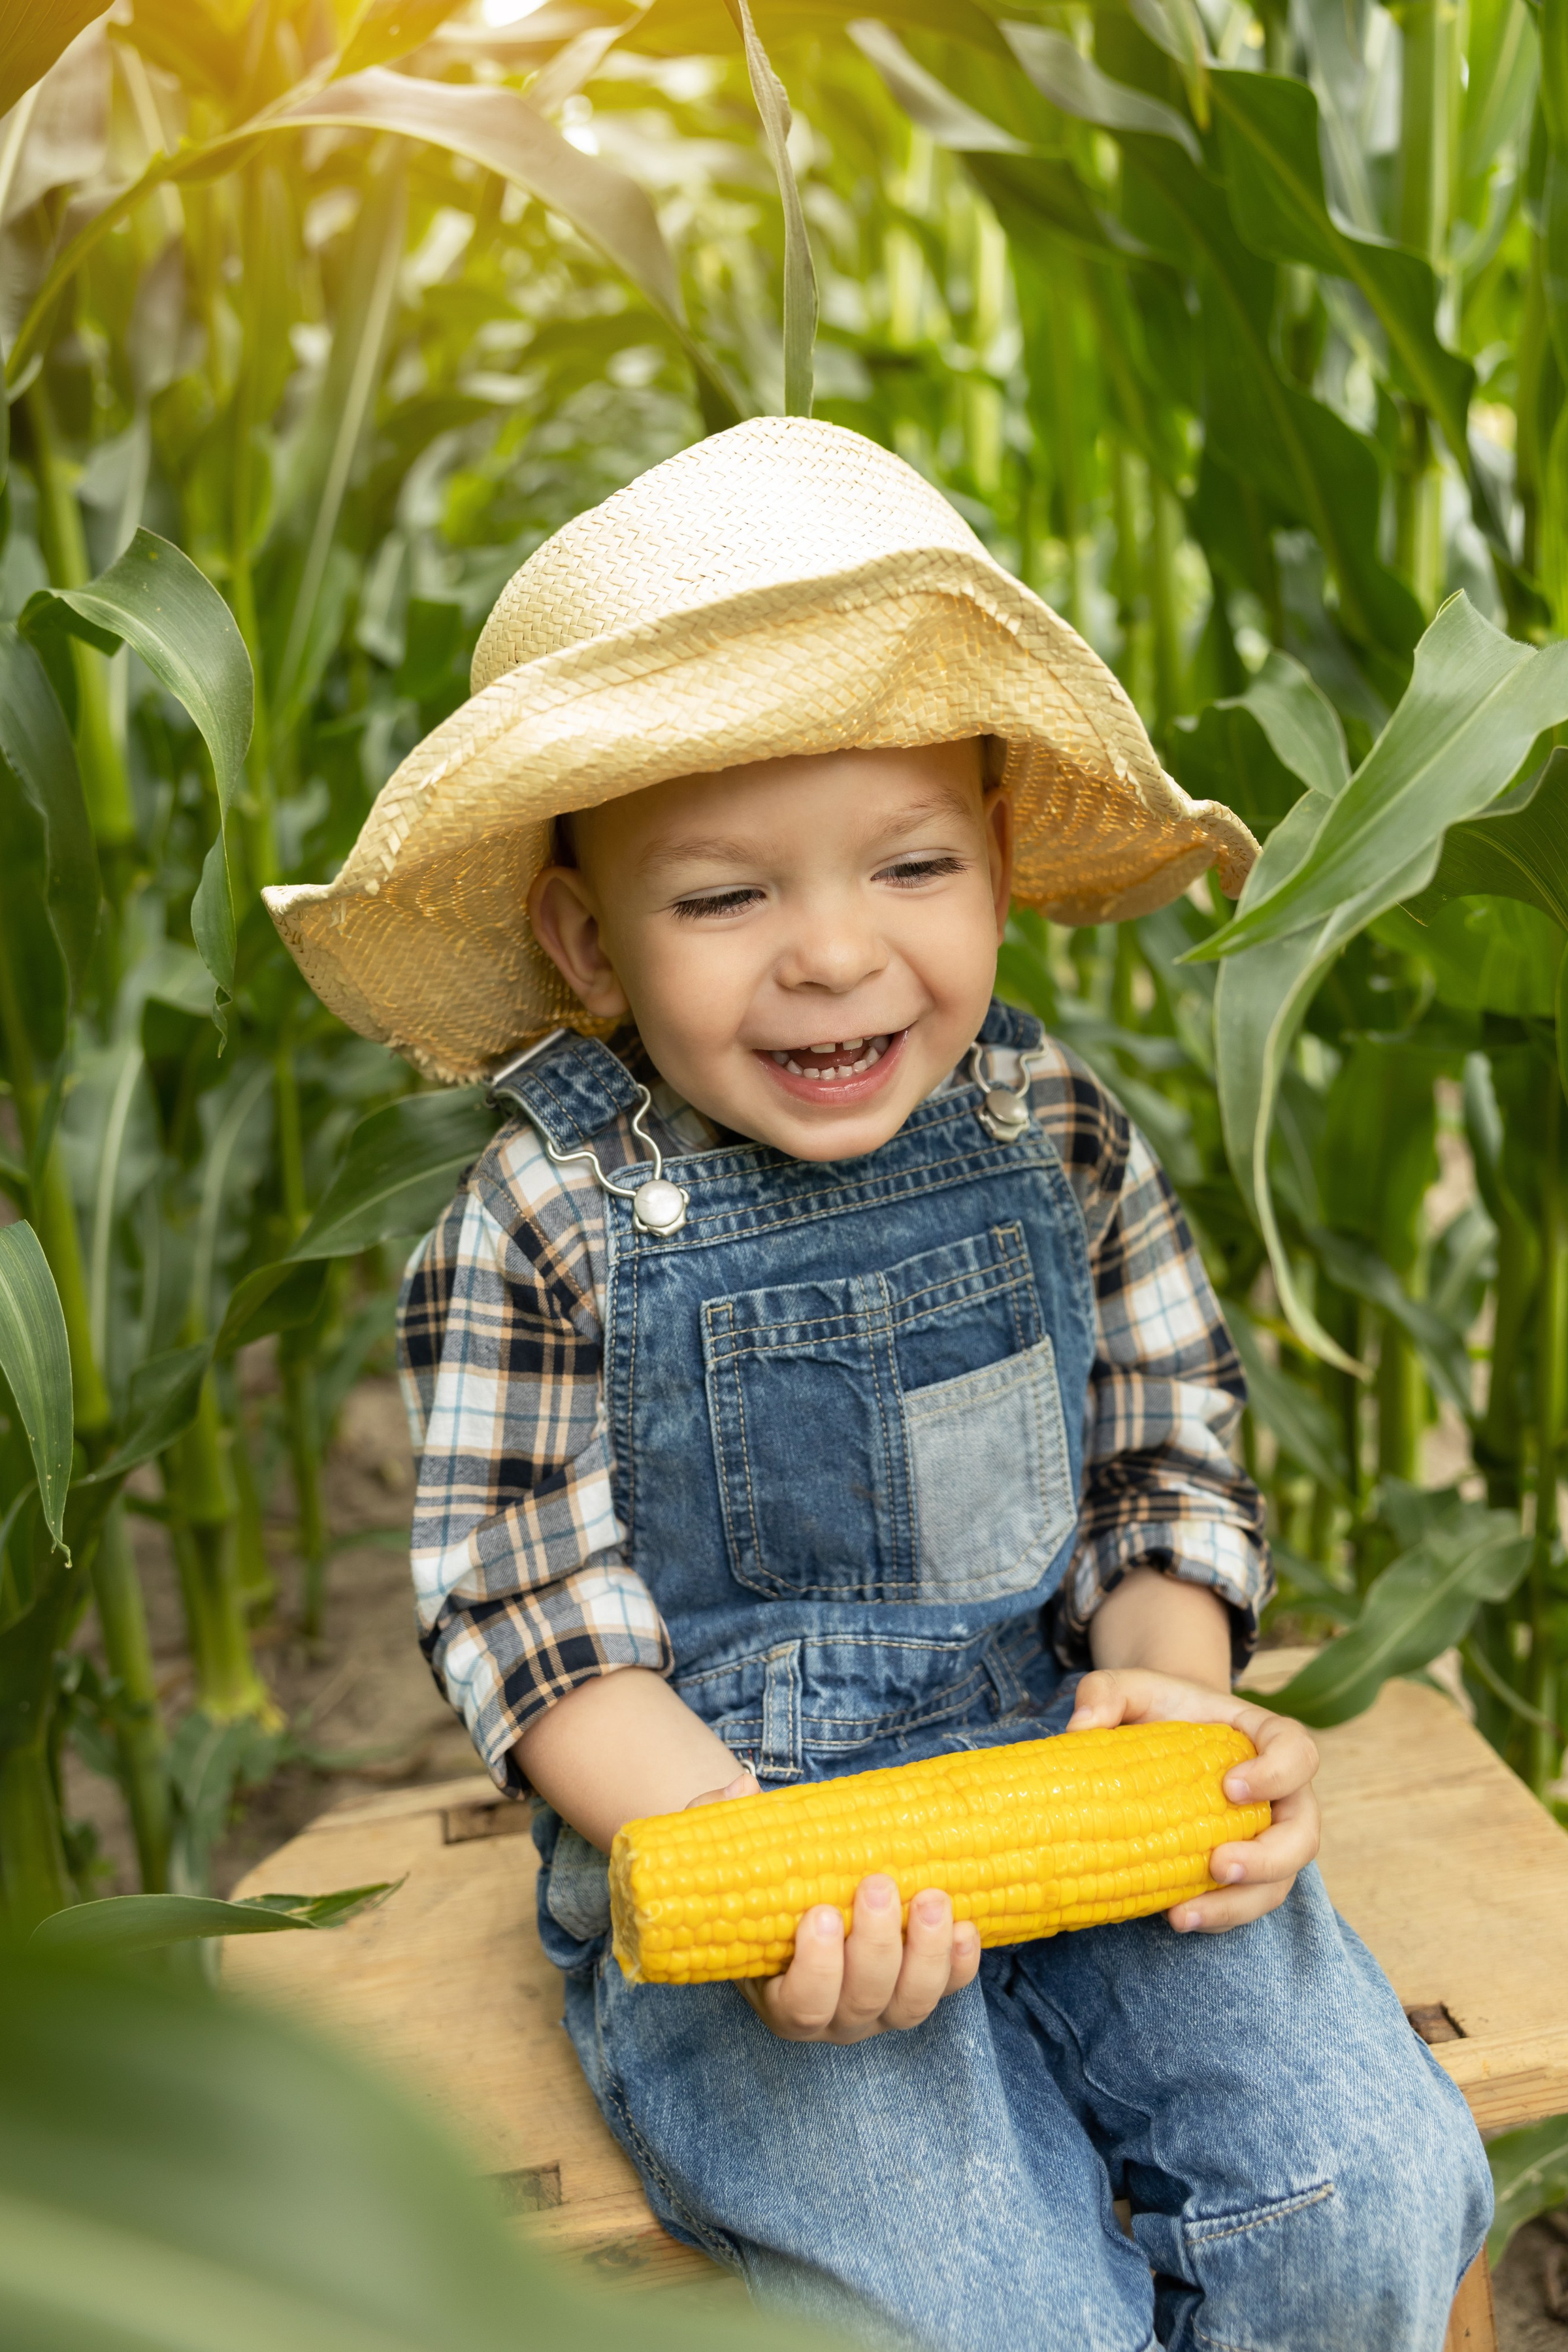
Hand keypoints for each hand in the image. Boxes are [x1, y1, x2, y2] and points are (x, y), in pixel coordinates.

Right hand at [685, 1771, 981, 2041]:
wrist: (793, 1892)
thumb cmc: (756, 1881)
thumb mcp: (725, 1854)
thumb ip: (721, 1822)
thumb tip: (744, 1789)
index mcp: (781, 1998)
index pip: (801, 2005)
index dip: (817, 1969)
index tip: (821, 1913)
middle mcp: (834, 2018)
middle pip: (862, 2002)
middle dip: (875, 1945)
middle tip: (877, 1884)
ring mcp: (880, 2010)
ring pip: (911, 2003)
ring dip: (927, 1954)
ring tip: (931, 1898)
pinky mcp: (918, 1991)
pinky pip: (948, 1989)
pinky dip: (960, 1963)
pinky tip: (965, 1925)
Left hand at [1065, 1669, 1320, 1934]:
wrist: (1159, 1742)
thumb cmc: (1155, 1711)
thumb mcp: (1128, 1689)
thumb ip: (1106, 1693)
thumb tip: (1082, 1728)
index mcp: (1266, 1739)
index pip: (1297, 1752)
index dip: (1277, 1773)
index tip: (1231, 1786)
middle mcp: (1281, 1794)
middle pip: (1302, 1833)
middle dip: (1268, 1858)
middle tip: (1218, 1865)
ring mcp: (1266, 1838)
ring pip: (1278, 1883)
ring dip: (1237, 1905)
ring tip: (1184, 1915)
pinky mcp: (1244, 1873)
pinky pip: (1246, 1903)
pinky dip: (1217, 1917)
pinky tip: (1175, 1917)